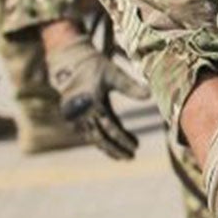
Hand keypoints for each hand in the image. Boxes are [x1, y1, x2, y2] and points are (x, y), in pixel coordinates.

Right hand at [44, 30, 150, 159]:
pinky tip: (111, 146)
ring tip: (124, 156)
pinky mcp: (74, 117)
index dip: (123, 139)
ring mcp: (75, 117)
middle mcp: (81, 113)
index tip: (136, 146)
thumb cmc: (93, 65)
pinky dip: (99, 141)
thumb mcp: (112, 73)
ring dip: (108, 148)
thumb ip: (130, 86)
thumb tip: (149, 95)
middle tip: (131, 157)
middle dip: (116, 149)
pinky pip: (87, 134)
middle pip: (100, 138)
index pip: (110, 127)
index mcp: (91, 102)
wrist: (68, 61)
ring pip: (93, 138)